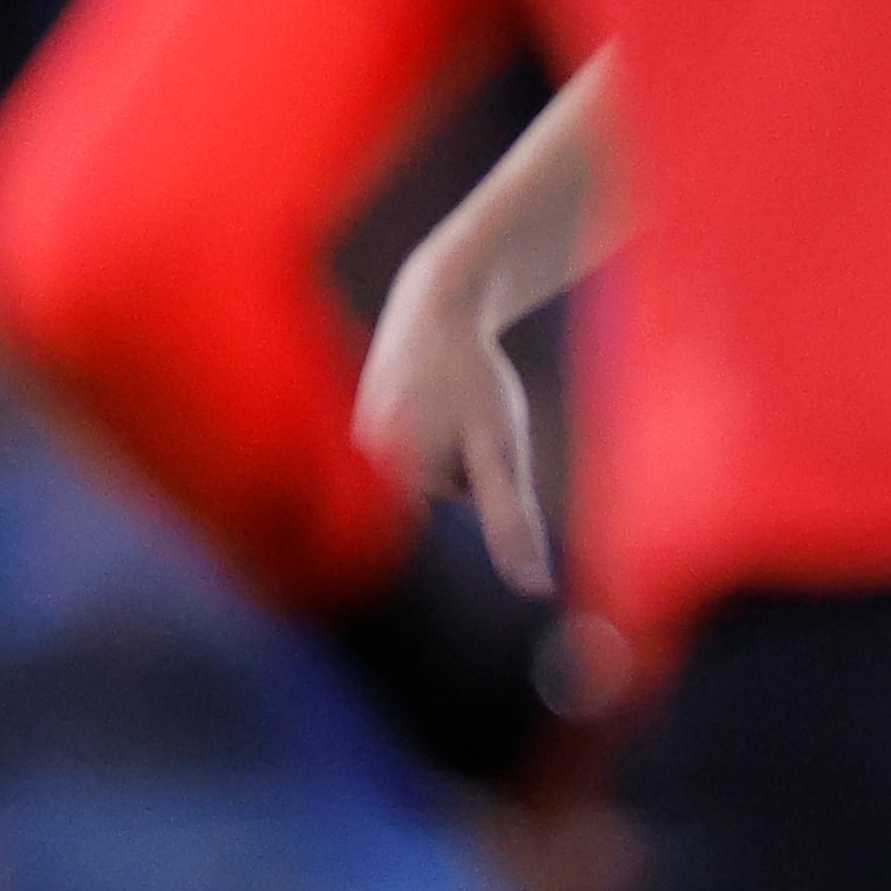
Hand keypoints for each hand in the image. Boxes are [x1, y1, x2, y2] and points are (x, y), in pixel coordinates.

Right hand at [355, 239, 552, 595]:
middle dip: (463, 485)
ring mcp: (357, 438)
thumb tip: (533, 590)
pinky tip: (446, 404)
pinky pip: (412, 452)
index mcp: (384, 477)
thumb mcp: (499, 450)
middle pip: (428, 508)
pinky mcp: (365, 419)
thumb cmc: (471, 375)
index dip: (455, 534)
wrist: (439, 300)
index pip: (422, 546)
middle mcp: (357, 461)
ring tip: (462, 415)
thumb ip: (510, 520)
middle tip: (476, 434)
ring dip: (453, 461)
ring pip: (423, 478)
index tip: (474, 510)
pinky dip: (437, 439)